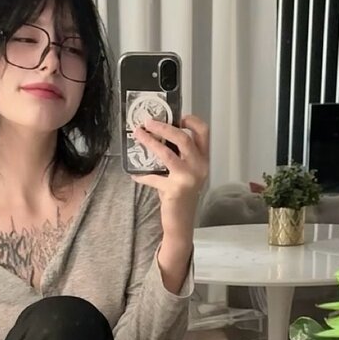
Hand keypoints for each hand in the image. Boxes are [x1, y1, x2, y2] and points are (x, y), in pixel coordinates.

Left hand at [132, 113, 209, 230]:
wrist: (181, 223)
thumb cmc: (181, 196)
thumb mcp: (183, 173)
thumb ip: (176, 157)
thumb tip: (156, 138)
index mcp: (203, 159)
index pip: (203, 132)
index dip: (191, 120)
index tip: (177, 117)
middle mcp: (199, 167)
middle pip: (184, 138)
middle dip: (164, 127)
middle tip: (148, 122)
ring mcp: (188, 178)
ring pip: (167, 154)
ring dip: (150, 142)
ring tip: (138, 135)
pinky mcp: (175, 190)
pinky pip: (154, 177)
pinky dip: (142, 175)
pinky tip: (134, 174)